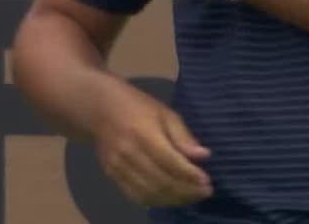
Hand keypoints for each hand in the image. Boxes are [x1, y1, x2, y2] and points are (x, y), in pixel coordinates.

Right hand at [93, 80, 212, 207]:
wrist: (100, 109)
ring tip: (192, 197)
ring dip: (174, 199)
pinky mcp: (112, 175)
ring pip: (149, 193)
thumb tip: (203, 156)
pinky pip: (136, 196)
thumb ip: (183, 136)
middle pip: (161, 181)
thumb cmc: (138, 107)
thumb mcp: (165, 113)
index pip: (170, 162)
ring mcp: (118, 167)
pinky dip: (156, 201)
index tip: (208, 181)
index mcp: (144, 133)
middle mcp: (129, 153)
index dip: (190, 175)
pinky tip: (171, 198)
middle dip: (186, 191)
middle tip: (205, 192)